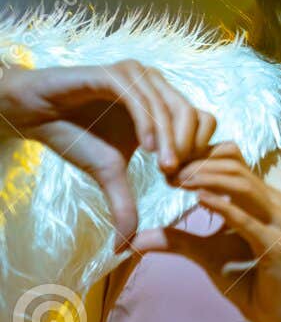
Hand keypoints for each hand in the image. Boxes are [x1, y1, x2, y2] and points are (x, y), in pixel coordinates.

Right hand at [0, 61, 216, 248]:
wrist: (35, 114)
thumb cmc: (76, 136)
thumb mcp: (108, 174)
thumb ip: (124, 204)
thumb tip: (124, 247)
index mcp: (164, 105)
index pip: (203, 123)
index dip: (199, 152)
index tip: (182, 182)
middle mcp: (156, 87)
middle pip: (193, 115)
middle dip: (189, 149)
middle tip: (178, 178)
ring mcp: (136, 77)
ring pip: (169, 107)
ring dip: (171, 140)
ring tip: (166, 168)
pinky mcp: (114, 74)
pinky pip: (139, 98)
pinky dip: (148, 122)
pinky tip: (148, 148)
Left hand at [129, 143, 280, 321]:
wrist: (273, 314)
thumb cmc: (246, 280)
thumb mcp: (204, 253)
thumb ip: (176, 239)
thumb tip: (133, 241)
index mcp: (262, 199)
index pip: (235, 161)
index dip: (202, 157)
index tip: (169, 168)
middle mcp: (275, 205)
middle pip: (237, 168)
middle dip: (199, 166)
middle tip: (168, 173)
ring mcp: (279, 224)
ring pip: (244, 187)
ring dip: (208, 180)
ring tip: (179, 181)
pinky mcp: (276, 246)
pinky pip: (248, 221)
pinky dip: (223, 207)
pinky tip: (199, 200)